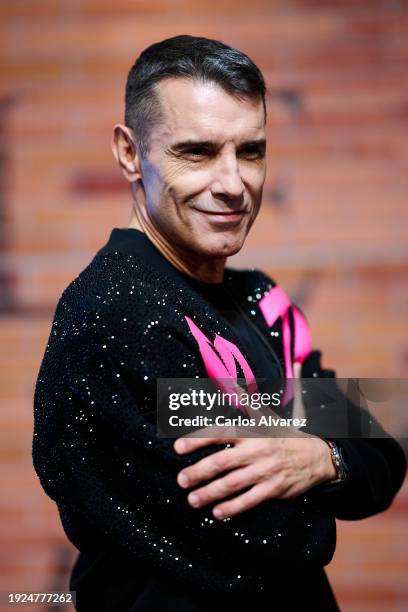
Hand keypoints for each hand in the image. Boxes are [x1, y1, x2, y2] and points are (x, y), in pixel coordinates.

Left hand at [173, 363, 336, 519]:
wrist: (317, 456)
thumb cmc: (285, 434)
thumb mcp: (267, 415)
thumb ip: (247, 401)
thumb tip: (232, 382)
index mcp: (252, 431)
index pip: (220, 433)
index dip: (198, 440)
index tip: (178, 448)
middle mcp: (256, 450)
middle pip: (222, 462)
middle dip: (198, 472)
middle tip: (180, 480)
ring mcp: (265, 471)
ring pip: (232, 484)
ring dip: (210, 493)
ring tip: (192, 499)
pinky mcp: (273, 489)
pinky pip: (249, 500)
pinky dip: (232, 508)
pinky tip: (217, 513)